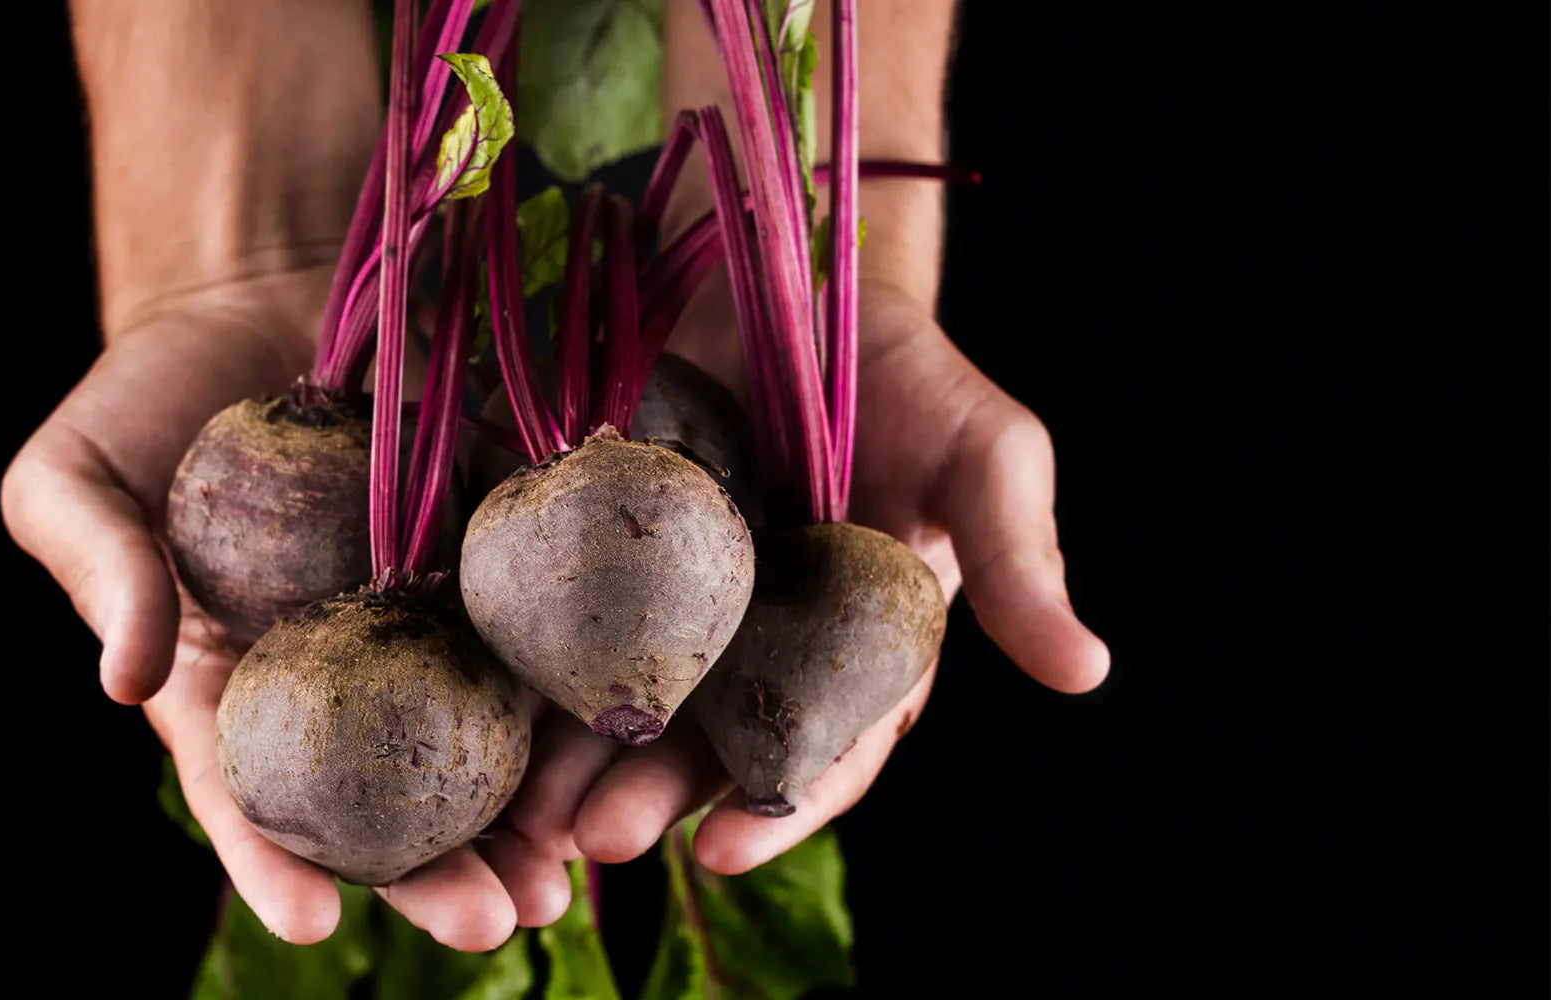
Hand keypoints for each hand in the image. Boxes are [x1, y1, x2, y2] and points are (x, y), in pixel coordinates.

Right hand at [0, 273, 569, 949]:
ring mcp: (428, 620)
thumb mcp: (75, 475)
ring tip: (574, 875)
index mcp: (233, 682)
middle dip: (442, 873)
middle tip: (496, 922)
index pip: (248, 793)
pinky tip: (619, 740)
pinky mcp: (500, 557)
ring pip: (481, 739)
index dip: (275, 862)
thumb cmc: (145, 394)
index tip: (314, 924)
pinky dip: (576, 692)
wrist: (261, 294)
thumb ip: (100, 572)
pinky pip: (543, 630)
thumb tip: (124, 683)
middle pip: (391, 796)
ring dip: (531, 815)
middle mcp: (342, 674)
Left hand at [503, 277, 1110, 879]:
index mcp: (854, 652)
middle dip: (652, 799)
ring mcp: (673, 607)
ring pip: (619, 705)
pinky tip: (479, 707)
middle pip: (702, 746)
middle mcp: (758, 649)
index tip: (726, 846)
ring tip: (525, 811)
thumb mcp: (984, 454)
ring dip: (572, 764)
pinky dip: (519, 671)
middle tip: (598, 842)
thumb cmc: (909, 374)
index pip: (824, 751)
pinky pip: (554, 625)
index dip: (781, 802)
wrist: (791, 273)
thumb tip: (1089, 671)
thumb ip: (1018, 558)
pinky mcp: (599, 555)